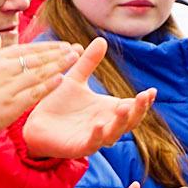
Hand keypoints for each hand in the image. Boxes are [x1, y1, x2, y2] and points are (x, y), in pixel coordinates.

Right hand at [0, 37, 78, 137]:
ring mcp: (8, 87)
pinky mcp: (11, 105)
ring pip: (38, 73)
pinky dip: (47, 86)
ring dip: (58, 65)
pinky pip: (33, 93)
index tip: (62, 45)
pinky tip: (61, 79)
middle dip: (58, 53)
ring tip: (74, 60)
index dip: (47, 47)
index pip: (27, 49)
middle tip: (76, 49)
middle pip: (37, 59)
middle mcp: (3, 70)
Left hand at [22, 39, 156, 159]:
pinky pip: (91, 144)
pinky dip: (96, 136)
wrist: (35, 124)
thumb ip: (88, 62)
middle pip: (129, 121)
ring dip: (121, 122)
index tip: (152, 90)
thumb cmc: (58, 104)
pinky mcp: (78, 148)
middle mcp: (105, 125)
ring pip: (114, 134)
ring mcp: (93, 138)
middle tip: (145, 97)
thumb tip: (102, 39)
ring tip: (124, 108)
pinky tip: (98, 125)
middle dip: (138, 110)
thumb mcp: (75, 79)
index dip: (143, 101)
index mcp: (107, 110)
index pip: (132, 106)